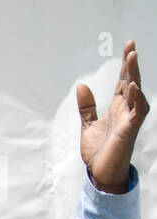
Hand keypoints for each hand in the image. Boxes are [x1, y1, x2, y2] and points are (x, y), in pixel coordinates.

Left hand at [77, 40, 148, 193]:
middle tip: (131, 46)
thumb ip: (87, 106)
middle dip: (131, 64)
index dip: (126, 65)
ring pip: (136, 92)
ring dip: (134, 75)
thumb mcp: (88, 125)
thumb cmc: (98, 151)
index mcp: (117, 108)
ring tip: (133, 57)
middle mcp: (125, 110)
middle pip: (131, 82)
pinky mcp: (129, 130)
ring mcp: (129, 119)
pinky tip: (132, 86)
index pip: (123, 81)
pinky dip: (136, 98)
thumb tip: (82, 86)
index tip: (128, 47)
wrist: (100, 173)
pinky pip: (137, 111)